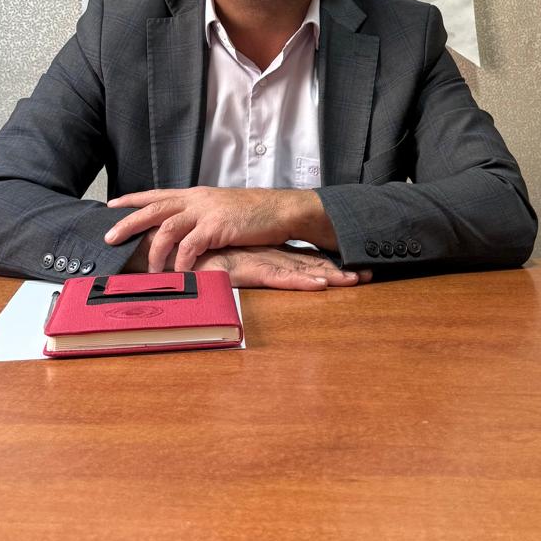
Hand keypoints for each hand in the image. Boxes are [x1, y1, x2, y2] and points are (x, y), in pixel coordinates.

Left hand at [105, 185, 334, 270]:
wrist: (280, 210)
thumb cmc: (252, 213)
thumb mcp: (220, 208)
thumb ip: (199, 215)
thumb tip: (183, 229)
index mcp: (195, 194)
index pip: (156, 194)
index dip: (132, 199)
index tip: (111, 206)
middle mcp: (196, 199)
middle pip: (153, 208)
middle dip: (128, 223)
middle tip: (109, 237)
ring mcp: (206, 212)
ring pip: (167, 228)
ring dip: (155, 251)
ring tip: (151, 269)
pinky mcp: (217, 227)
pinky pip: (191, 245)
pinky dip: (182, 261)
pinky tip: (180, 272)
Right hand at [196, 246, 368, 290]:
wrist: (171, 256)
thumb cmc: (192, 264)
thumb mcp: (218, 269)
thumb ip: (231, 272)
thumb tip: (241, 281)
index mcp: (261, 256)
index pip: (299, 262)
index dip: (324, 266)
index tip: (352, 272)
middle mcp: (265, 257)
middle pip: (308, 264)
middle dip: (337, 270)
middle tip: (369, 275)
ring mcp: (259, 263)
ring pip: (301, 270)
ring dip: (329, 275)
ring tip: (356, 280)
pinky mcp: (248, 271)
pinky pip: (279, 277)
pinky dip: (301, 281)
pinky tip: (320, 284)